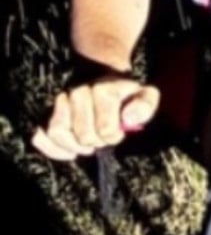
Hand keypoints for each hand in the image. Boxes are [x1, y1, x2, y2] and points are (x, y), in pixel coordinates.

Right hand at [31, 77, 159, 160]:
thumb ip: (145, 104)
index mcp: (103, 88)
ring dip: (74, 146)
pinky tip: (70, 152)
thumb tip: (128, 118)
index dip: (112, 136)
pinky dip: (52, 149)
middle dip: (95, 142)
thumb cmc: (125, 96)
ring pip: (58, 132)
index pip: (104, 127)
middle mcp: (78, 92)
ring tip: (87, 146)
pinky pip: (40, 135)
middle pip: (82, 133)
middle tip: (102, 139)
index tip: (118, 134)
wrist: (105, 82)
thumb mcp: (144, 95)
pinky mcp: (47, 113)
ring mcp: (60, 101)